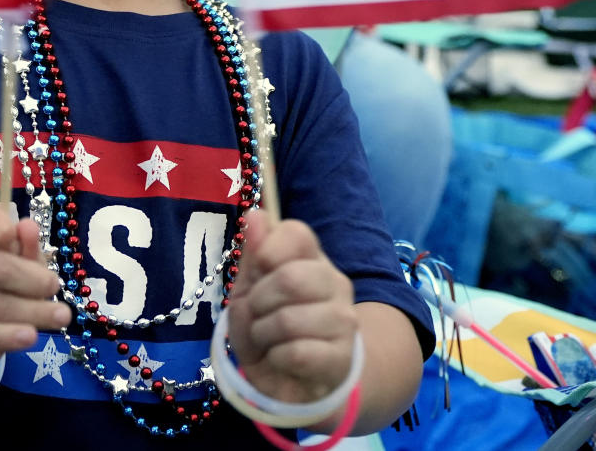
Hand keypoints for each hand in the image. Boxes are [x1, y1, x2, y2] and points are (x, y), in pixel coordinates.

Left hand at [226, 211, 357, 405]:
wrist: (294, 380)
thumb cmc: (270, 328)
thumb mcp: (251, 290)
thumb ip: (254, 253)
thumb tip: (256, 214)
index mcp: (312, 259)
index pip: (296, 232)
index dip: (267, 249)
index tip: (259, 269)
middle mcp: (335, 283)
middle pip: (289, 277)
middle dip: (258, 300)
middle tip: (258, 314)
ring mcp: (343, 321)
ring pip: (289, 320)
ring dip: (263, 334)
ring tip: (268, 340)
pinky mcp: (341, 358)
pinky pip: (297, 353)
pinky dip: (276, 359)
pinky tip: (281, 360)